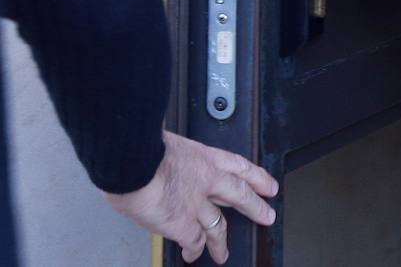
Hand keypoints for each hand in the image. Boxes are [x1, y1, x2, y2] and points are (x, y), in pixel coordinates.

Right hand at [104, 130, 278, 263]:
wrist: (132, 160)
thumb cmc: (142, 148)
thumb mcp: (170, 144)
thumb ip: (178, 159)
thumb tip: (170, 164)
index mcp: (205, 157)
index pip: (240, 166)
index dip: (257, 177)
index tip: (268, 185)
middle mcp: (207, 180)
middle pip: (240, 195)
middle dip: (255, 207)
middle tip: (267, 216)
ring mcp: (197, 204)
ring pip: (218, 226)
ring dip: (221, 242)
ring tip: (224, 253)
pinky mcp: (182, 224)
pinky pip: (193, 242)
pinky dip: (193, 251)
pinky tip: (193, 256)